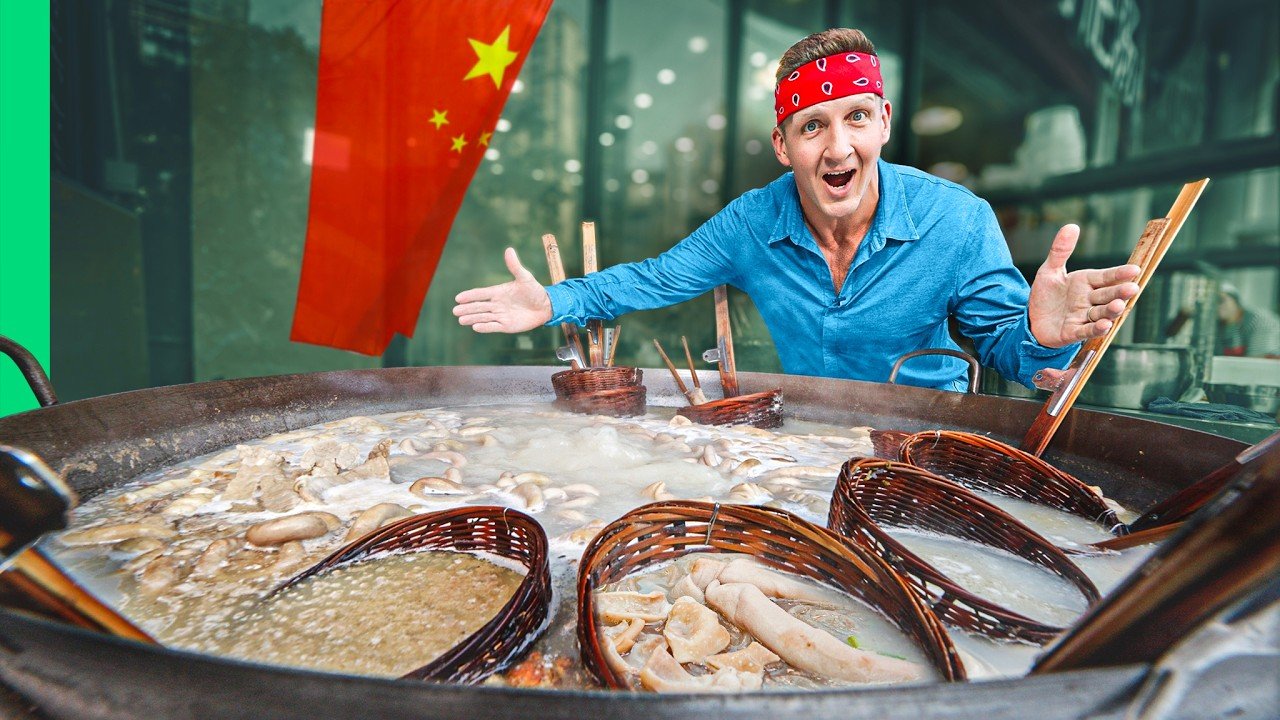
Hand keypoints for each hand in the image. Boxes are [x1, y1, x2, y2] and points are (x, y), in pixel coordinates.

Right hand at [453, 248, 551, 332]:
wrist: (546, 306)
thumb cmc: (535, 290)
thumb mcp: (525, 277)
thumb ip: (515, 266)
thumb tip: (509, 250)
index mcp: (498, 292)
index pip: (481, 294)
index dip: (470, 296)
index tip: (458, 298)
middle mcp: (497, 304)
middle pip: (479, 307)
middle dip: (467, 309)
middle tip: (455, 311)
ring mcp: (501, 315)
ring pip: (484, 317)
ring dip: (472, 318)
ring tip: (461, 320)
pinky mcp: (507, 325)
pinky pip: (494, 326)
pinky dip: (485, 327)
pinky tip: (475, 327)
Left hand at [1028, 224, 1140, 347]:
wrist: (1031, 320)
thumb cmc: (1045, 295)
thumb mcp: (1049, 271)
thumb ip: (1060, 251)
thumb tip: (1072, 226)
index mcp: (1086, 283)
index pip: (1106, 277)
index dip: (1119, 274)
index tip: (1134, 269)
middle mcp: (1088, 300)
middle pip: (1107, 295)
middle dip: (1120, 292)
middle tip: (1132, 288)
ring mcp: (1082, 317)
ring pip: (1101, 313)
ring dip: (1111, 311)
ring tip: (1119, 306)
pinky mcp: (1072, 333)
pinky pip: (1086, 330)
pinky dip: (1096, 328)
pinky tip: (1105, 325)